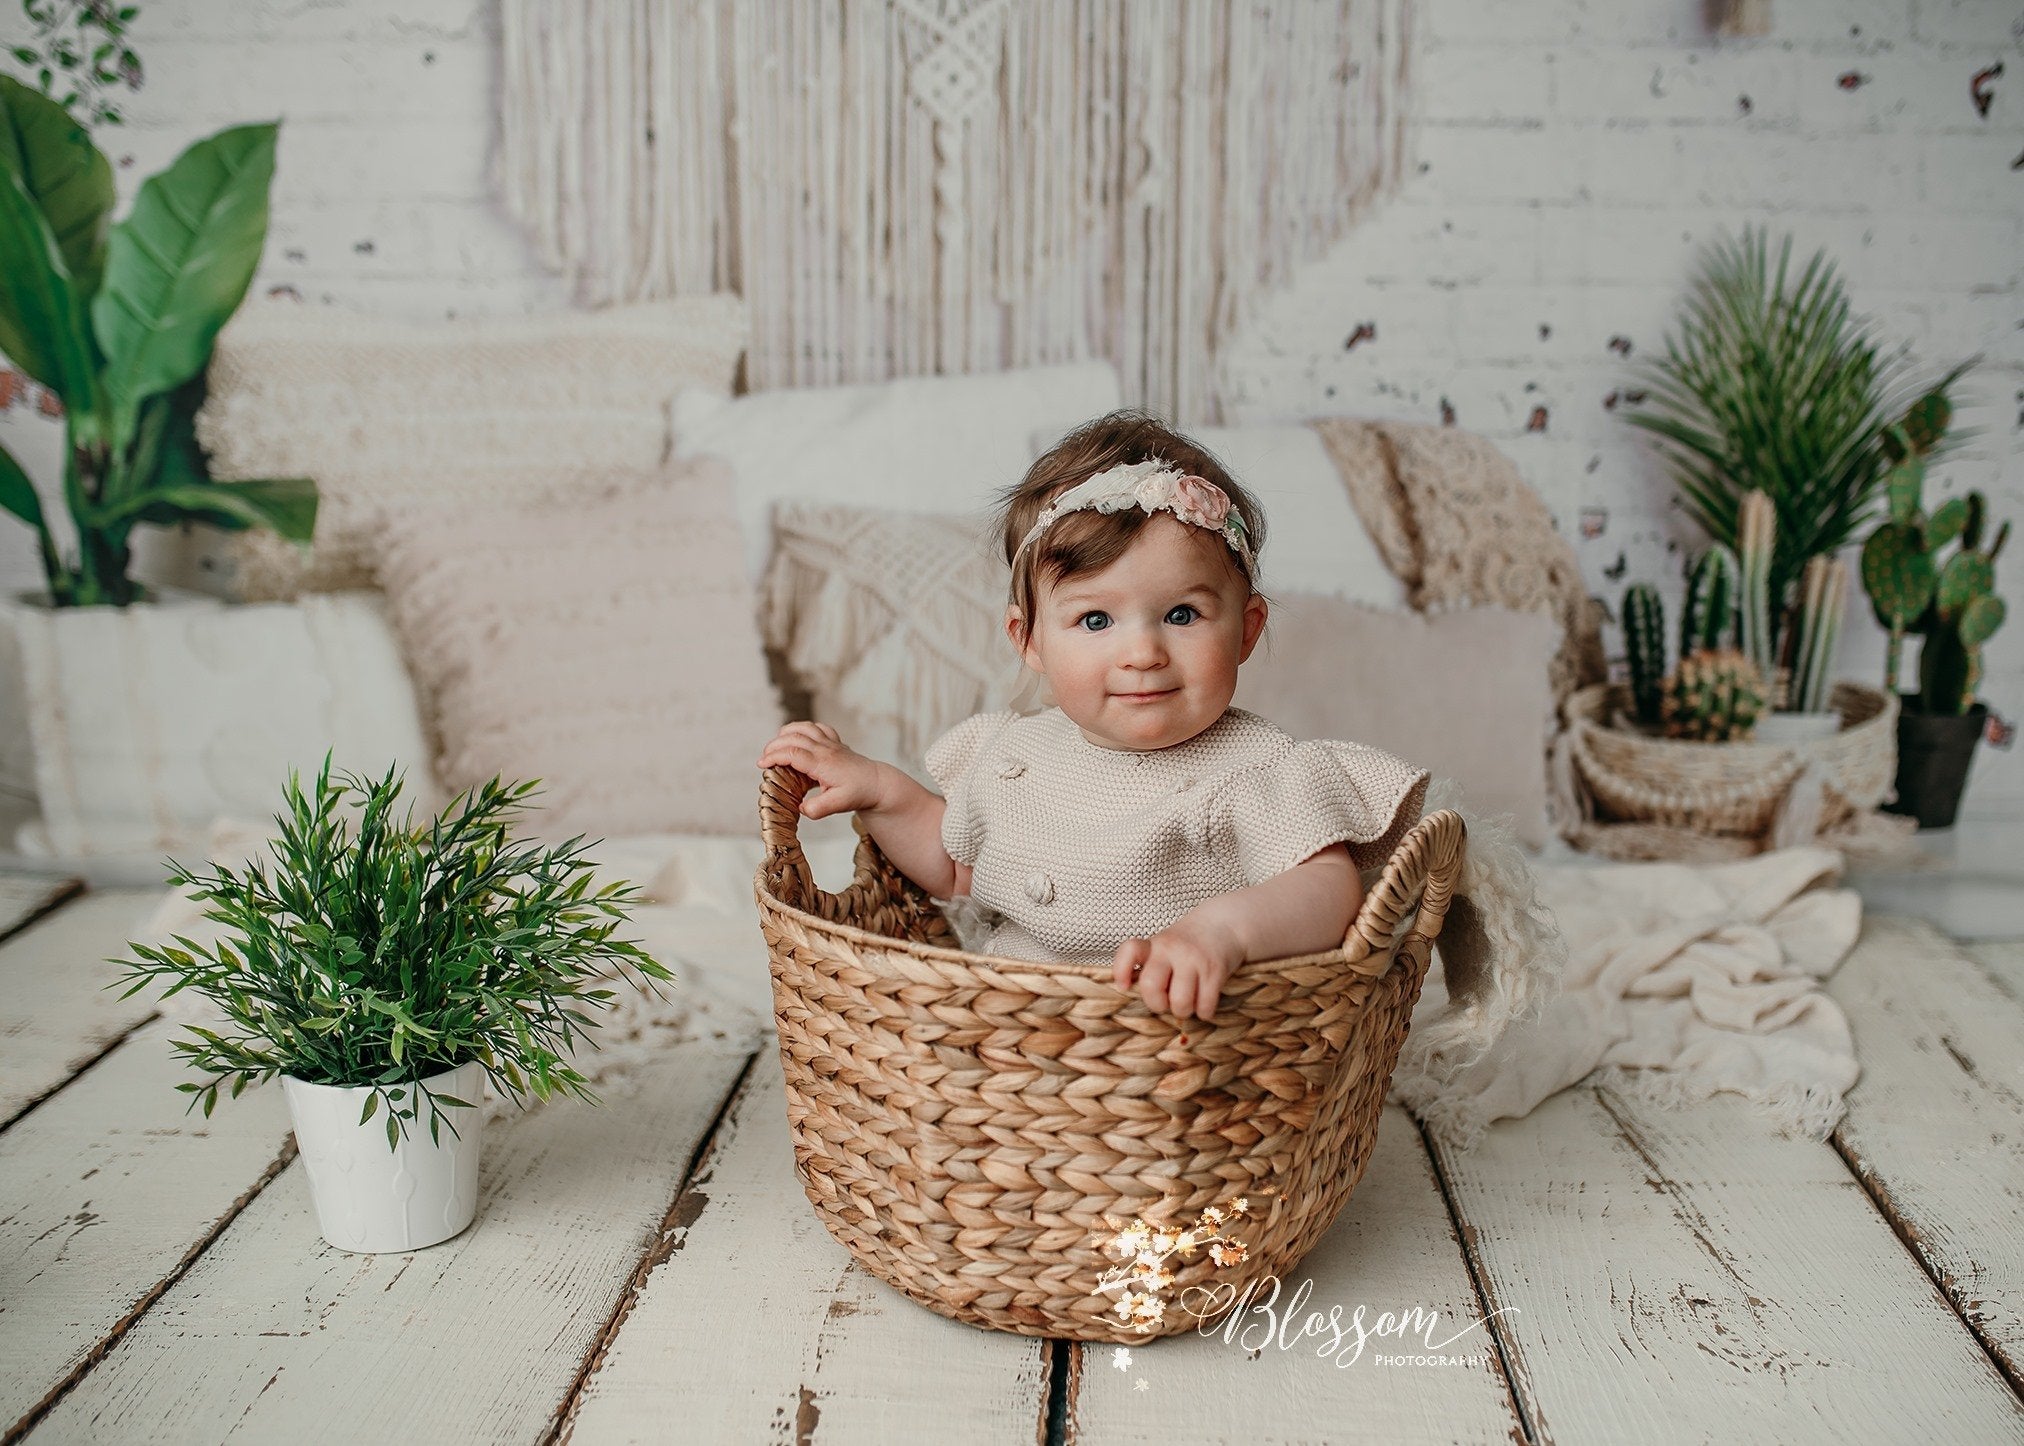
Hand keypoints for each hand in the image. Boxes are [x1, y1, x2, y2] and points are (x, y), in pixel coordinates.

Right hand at [757, 722, 888, 819]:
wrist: (877, 783)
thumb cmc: (858, 793)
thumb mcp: (838, 805)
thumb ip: (818, 808)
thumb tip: (801, 808)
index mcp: (822, 763)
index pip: (792, 753)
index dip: (774, 757)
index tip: (762, 765)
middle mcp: (825, 749)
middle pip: (793, 737)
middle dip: (774, 746)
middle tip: (764, 760)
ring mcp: (830, 743)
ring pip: (804, 727)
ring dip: (786, 733)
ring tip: (776, 747)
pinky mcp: (835, 742)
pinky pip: (816, 727)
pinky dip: (802, 729)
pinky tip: (797, 738)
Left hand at [1111, 914, 1245, 1021]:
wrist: (1224, 923)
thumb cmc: (1189, 943)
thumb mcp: (1165, 945)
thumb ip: (1150, 966)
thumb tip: (1136, 996)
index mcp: (1154, 944)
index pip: (1129, 951)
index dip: (1121, 971)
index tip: (1124, 986)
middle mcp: (1171, 949)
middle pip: (1150, 986)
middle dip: (1157, 1004)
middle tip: (1166, 1001)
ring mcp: (1193, 959)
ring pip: (1179, 1002)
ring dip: (1183, 1011)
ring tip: (1188, 1002)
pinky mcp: (1215, 970)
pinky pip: (1204, 1006)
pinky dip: (1204, 1012)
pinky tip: (1204, 1002)